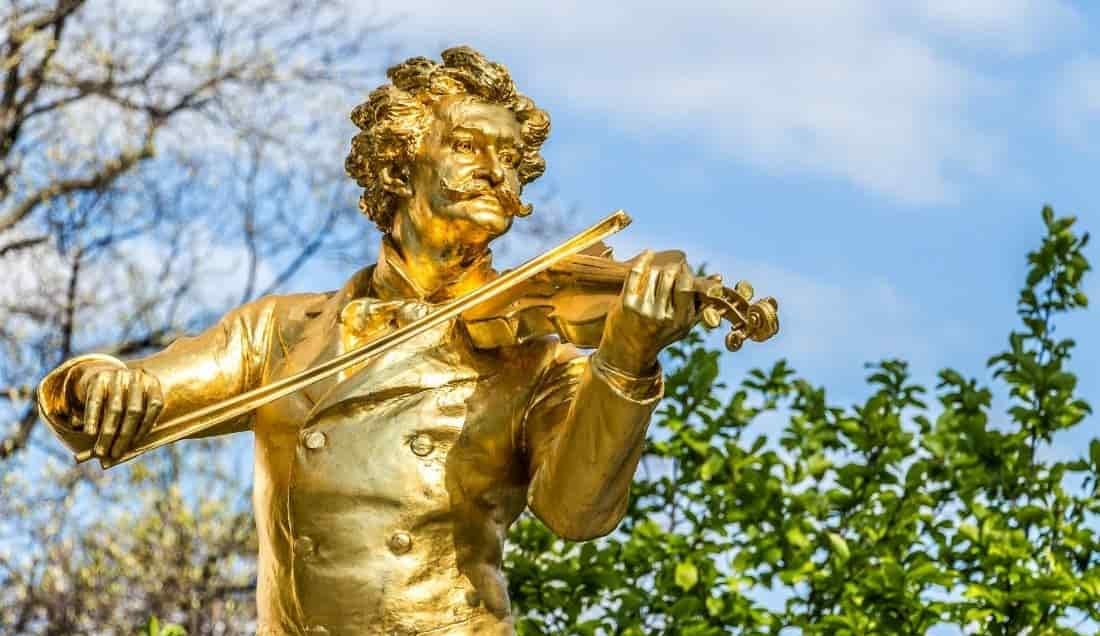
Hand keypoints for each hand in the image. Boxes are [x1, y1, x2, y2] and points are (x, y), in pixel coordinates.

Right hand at [71, 365, 163, 459]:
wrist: (102, 377)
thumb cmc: (124, 399)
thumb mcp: (137, 404)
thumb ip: (140, 423)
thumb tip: (132, 448)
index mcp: (152, 383)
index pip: (154, 406)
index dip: (146, 426)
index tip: (134, 444)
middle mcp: (137, 377)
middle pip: (134, 410)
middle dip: (124, 436)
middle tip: (115, 453)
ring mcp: (118, 376)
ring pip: (114, 409)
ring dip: (108, 433)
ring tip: (101, 450)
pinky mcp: (99, 379)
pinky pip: (95, 402)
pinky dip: (93, 419)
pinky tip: (90, 433)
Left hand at [598, 249, 696, 374]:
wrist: (628, 351)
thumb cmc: (661, 333)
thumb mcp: (684, 323)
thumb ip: (701, 301)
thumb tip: (719, 277)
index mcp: (680, 320)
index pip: (686, 285)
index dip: (686, 273)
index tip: (683, 271)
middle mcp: (663, 315)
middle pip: (670, 275)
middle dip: (672, 268)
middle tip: (670, 268)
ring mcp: (644, 310)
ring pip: (654, 273)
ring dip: (657, 268)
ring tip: (657, 273)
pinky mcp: (627, 304)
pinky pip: (636, 273)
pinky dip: (643, 260)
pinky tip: (648, 253)